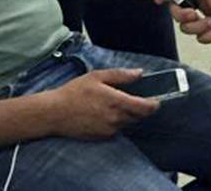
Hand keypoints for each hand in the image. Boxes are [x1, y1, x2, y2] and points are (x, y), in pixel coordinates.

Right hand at [36, 68, 159, 139]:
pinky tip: (103, 113)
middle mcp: (116, 119)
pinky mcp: (102, 137)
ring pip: (127, 123)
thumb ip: (121, 75)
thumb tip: (140, 73)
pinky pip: (116, 129)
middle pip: (139, 116)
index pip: (146, 108)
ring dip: (127, 115)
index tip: (156, 99)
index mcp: (117, 102)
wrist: (54, 113)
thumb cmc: (74, 92)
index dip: (155, 104)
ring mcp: (109, 130)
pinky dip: (115, 122)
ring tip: (113, 104)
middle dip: (139, 108)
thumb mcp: (97, 76)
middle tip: (132, 98)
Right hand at [168, 0, 210, 46]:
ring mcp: (205, 21)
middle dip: (186, 17)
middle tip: (194, 15)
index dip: (173, 3)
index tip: (174, 4)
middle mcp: (200, 7)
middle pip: (179, 16)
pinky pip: (200, 38)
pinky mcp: (210, 34)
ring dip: (201, 27)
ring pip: (188, 29)